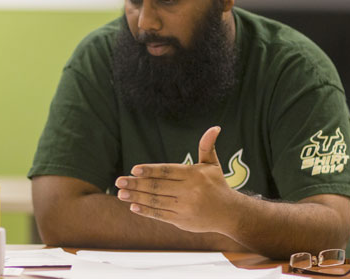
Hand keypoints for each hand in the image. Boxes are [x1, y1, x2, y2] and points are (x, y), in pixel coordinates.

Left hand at [114, 126, 237, 233]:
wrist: (230, 214)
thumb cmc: (217, 185)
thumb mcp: (213, 165)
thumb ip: (207, 146)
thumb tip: (214, 127)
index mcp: (194, 175)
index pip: (167, 171)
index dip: (150, 170)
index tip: (134, 169)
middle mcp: (189, 191)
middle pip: (158, 187)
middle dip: (136, 184)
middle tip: (119, 182)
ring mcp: (185, 207)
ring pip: (156, 201)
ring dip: (136, 198)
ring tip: (120, 194)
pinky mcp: (182, 220)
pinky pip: (160, 215)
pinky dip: (146, 211)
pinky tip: (133, 207)